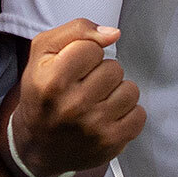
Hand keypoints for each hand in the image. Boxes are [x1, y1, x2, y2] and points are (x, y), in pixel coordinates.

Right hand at [10, 19, 144, 175]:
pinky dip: (127, 114)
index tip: (73, 69)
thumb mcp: (43, 53)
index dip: (86, 54)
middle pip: (114, 68)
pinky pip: (139, 114)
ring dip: (116, 93)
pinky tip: (107, 117)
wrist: (38, 146)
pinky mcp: (110, 143)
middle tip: (84, 87)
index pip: (93, 48)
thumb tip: (113, 34)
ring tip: (97, 101)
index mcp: (52, 81)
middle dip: (102, 73)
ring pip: (130, 90)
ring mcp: (93, 127)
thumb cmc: (42, 93)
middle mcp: (73, 106)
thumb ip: (77, 30)